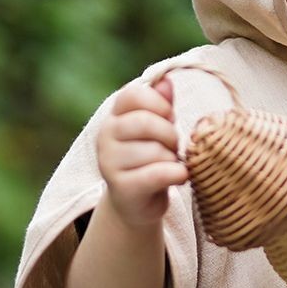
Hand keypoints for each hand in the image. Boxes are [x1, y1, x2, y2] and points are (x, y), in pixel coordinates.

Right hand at [97, 75, 187, 229]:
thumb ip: (161, 106)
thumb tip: (167, 81)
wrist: (137, 205)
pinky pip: (156, 174)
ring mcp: (109, 163)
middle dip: (170, 135)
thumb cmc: (150, 162)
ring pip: (155, 151)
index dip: (159, 104)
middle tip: (174, 148)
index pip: (133, 94)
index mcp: (114, 117)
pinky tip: (180, 176)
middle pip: (146, 122)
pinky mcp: (121, 188)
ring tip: (171, 166)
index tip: (169, 118)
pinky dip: (176, 174)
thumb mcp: (157, 131)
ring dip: (173, 159)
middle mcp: (105, 136)